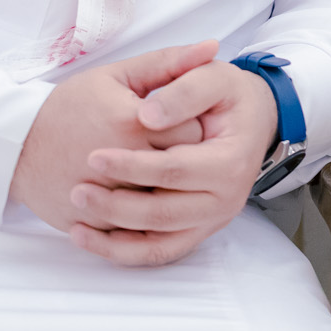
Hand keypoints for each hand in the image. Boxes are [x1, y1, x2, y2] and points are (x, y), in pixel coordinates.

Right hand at [9, 40, 213, 233]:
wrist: (17, 145)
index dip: (193, 125)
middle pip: (182, 169)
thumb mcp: (117, 75)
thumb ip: (168, 62)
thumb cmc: (70, 106)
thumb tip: (213, 47)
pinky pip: (137, 229)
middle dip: (184, 158)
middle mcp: (122, 165)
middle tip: (168, 147)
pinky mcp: (95, 224)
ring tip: (154, 170)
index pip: (194, 133)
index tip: (181, 122)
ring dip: (166, 190)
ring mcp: (107, 199)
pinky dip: (143, 216)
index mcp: (132, 124)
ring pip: (164, 203)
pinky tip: (137, 195)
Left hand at [66, 60, 278, 265]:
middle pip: (163, 212)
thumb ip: (184, 90)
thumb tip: (147, 115)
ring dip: (114, 236)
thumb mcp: (214, 77)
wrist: (252, 119)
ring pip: (158, 242)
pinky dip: (122, 253)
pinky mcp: (197, 231)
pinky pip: (158, 253)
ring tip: (77, 216)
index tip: (94, 155)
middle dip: (116, 205)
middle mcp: (226, 199)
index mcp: (230, 161)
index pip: (175, 170)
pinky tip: (88, 238)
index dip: (132, 164)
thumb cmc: (229, 96)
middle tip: (78, 191)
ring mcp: (212, 220)